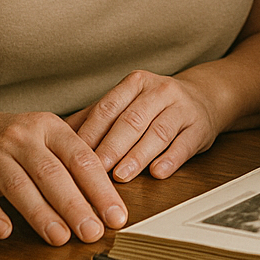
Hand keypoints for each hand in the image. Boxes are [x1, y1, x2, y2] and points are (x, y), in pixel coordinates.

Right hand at [0, 106, 127, 245]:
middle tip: (92, 232)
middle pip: (51, 174)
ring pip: (19, 186)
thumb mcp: (50, 134)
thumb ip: (79, 158)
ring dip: (40, 215)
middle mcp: (22, 138)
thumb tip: (115, 198)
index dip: (100, 189)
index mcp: (49, 127)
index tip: (115, 216)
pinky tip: (5, 231)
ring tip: (60, 238)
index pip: (80, 158)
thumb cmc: (19, 139)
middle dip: (74, 206)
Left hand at [65, 70, 223, 182]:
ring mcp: (182, 108)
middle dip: (111, 148)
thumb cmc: (155, 106)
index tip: (73, 156)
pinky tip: (158, 172)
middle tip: (95, 171)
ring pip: (157, 133)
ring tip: (122, 175)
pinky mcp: (199, 127)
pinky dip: (170, 159)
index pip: (108, 108)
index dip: (90, 133)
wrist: (204, 98)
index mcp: (135, 83)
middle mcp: (159, 91)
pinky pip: (184, 144)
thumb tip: (55, 136)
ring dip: (137, 156)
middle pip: (131, 121)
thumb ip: (94, 117)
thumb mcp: (127, 103)